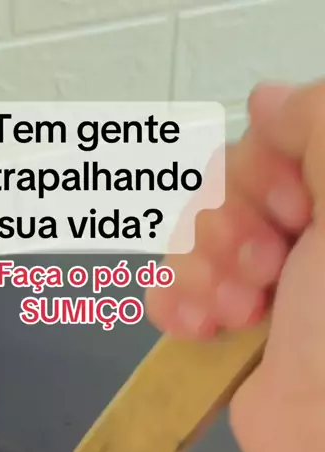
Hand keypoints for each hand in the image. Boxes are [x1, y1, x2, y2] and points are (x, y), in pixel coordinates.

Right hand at [146, 80, 324, 451]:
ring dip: (203, 273)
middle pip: (220, 188)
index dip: (267, 173)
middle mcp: (298, 233)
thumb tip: (266, 99)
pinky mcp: (219, 328)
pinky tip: (198, 327)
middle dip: (232, 230)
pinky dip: (172, 304)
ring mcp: (255, 282)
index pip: (269, 142)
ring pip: (188, 237)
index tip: (296, 216)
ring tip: (242, 313)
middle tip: (271, 272)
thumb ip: (318, 123)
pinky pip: (166, 288)